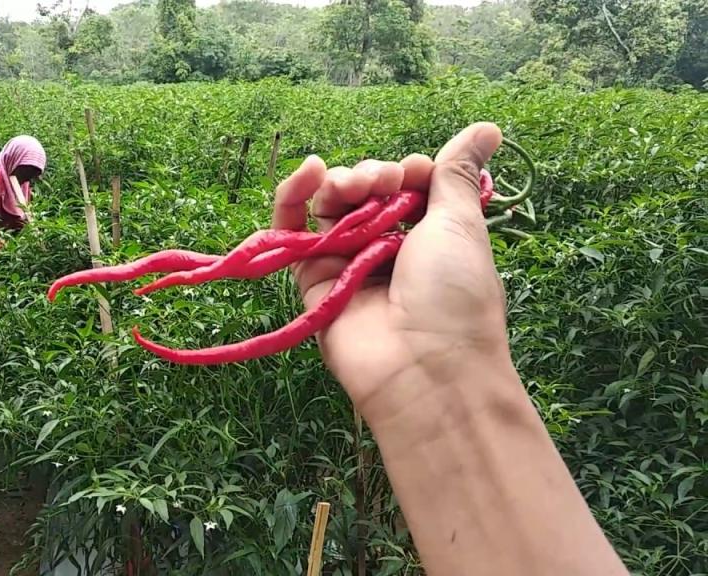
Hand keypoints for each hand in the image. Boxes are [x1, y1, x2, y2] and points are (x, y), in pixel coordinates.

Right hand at [272, 123, 510, 422]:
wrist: (426, 369)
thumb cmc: (455, 295)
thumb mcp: (460, 222)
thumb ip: (456, 173)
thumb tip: (488, 127)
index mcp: (430, 237)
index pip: (406, 185)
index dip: (407, 170)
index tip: (415, 172)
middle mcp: (388, 250)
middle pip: (366, 193)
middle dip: (371, 175)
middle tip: (383, 182)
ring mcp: (349, 264)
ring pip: (330, 206)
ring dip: (339, 182)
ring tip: (352, 184)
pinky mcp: (313, 280)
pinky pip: (293, 233)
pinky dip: (293, 198)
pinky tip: (308, 173)